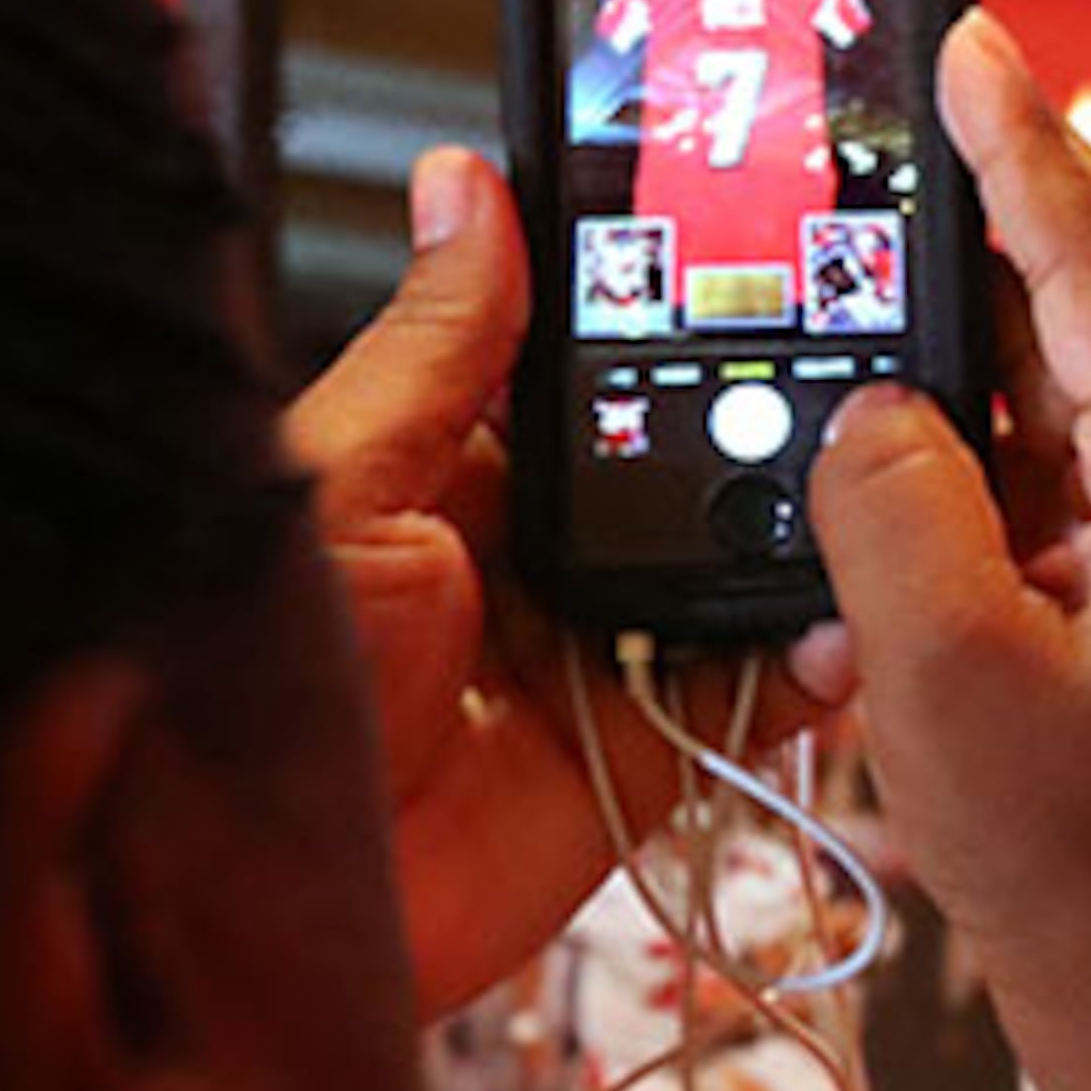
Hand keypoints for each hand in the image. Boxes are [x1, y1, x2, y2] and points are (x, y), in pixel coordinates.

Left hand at [289, 150, 797, 1018]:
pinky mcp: (635, 757)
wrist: (224, 903)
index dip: (664, 316)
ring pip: (734, 571)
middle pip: (682, 465)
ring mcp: (588, 655)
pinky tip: (839, 619)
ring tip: (867, 490)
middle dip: (764, 428)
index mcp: (445, 469)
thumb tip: (470, 186)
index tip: (751, 252)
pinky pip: (748, 696)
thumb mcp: (338, 482)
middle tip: (845, 377)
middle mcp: (526, 556)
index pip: (584, 369)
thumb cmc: (229, 687)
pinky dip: (809, 661)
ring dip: (802, 537)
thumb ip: (437, 346)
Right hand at [798, 10, 1090, 1081]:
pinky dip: (997, 471)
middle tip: (918, 122)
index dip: (1025, 151)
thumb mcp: (937, 678)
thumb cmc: (1074, 872)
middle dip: (1010, 216)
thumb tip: (882, 405)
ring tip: (875, 322)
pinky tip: (895, 503)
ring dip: (979, 365)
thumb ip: (892, 505)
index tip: (972, 42)